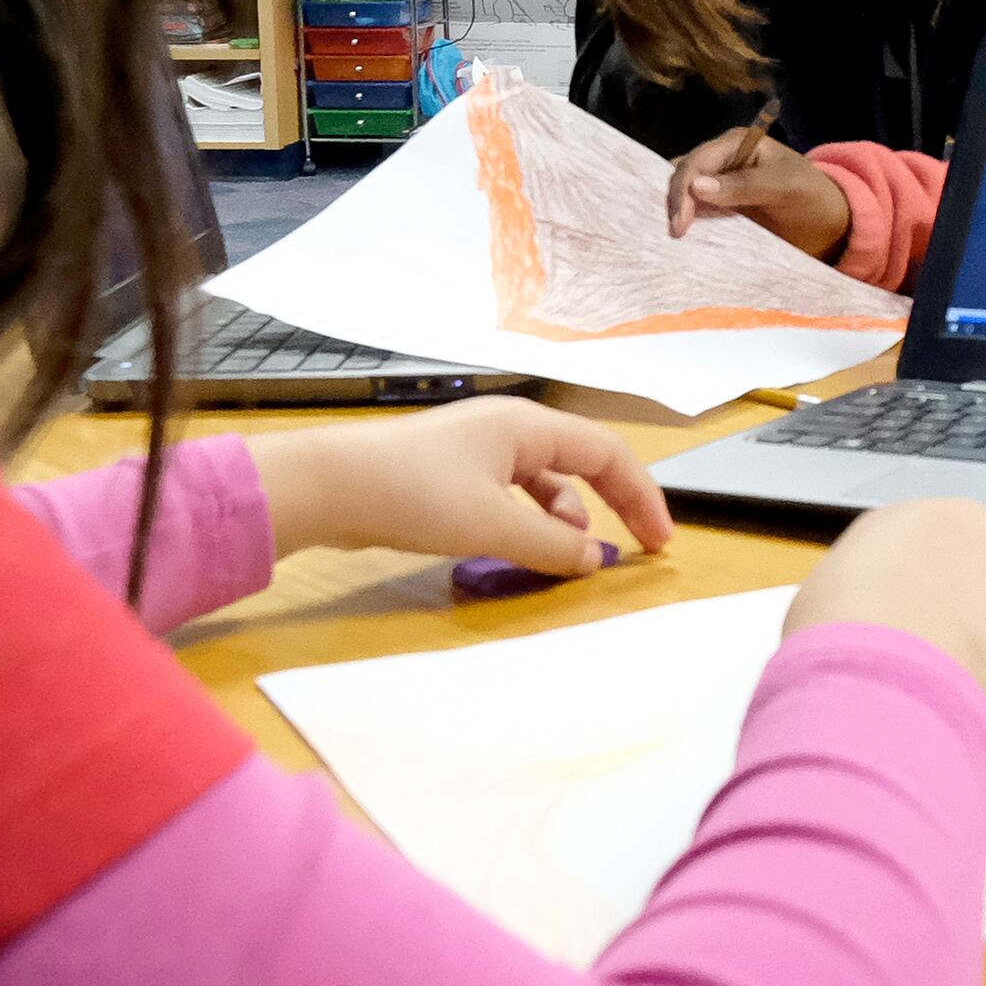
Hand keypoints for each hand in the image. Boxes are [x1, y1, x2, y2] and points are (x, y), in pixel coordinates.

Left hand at [248, 398, 670, 575]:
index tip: (660, 542)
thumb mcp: (491, 525)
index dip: (642, 497)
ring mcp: (478, 449)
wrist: (325, 485)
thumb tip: (596, 560)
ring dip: (566, 518)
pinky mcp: (451, 472)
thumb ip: (552, 546)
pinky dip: (530, 520)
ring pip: (546, 481)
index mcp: (528, 425)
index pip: (609, 454)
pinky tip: (522, 547)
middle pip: (583, 462)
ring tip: (568, 557)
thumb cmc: (410, 492)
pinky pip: (512, 493)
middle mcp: (509, 428)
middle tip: (635, 547)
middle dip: (613, 504)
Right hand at [669, 124, 853, 259]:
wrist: (831, 225)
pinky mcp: (719, 209)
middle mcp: (721, 160)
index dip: (682, 189)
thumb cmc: (814, 197)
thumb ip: (746, 185)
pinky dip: (686, 224)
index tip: (679, 224)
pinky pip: (695, 214)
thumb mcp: (787, 187)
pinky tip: (679, 242)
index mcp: (736, 144)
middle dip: (672, 202)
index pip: (697, 162)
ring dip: (673, 213)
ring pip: (683, 195)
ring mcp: (718, 185)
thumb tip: (696, 186)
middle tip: (671, 236)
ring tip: (666, 240)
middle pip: (682, 176)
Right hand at [782, 496, 985, 727]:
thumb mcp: (826, 610)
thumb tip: (869, 643)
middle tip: (940, 683)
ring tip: (958, 697)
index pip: (935, 568)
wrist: (883, 657)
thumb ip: (861, 613)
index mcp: (911, 522)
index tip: (913, 656)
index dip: (928, 619)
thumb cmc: (839, 640)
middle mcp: (977, 529)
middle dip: (971, 639)